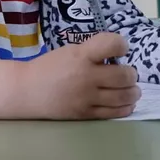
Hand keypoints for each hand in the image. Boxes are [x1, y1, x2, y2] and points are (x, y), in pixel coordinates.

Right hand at [0, 33, 140, 119]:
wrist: (27, 91)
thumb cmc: (50, 68)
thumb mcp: (70, 51)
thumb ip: (93, 52)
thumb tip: (118, 58)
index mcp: (81, 56)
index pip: (112, 45)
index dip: (122, 45)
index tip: (121, 50)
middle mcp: (86, 76)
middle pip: (124, 75)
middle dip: (132, 74)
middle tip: (129, 74)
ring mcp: (87, 97)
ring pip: (124, 96)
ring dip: (133, 92)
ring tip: (132, 89)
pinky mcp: (86, 114)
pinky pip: (114, 113)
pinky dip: (126, 107)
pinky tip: (126, 103)